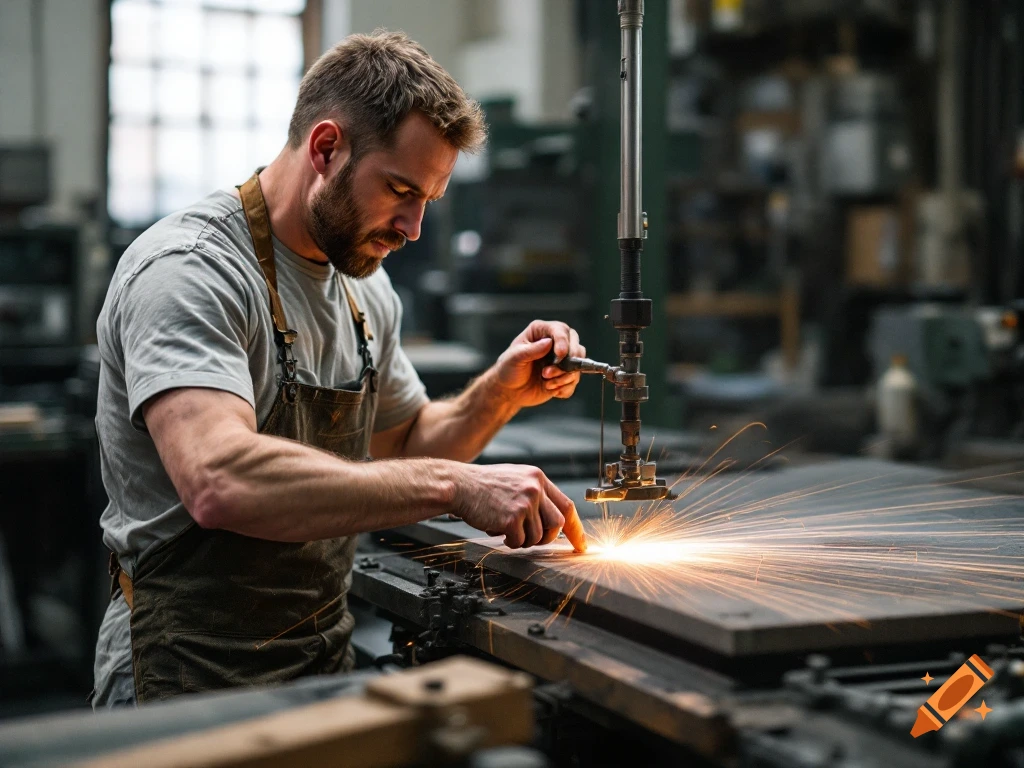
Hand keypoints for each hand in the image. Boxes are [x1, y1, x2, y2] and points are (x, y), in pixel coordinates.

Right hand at [452, 463, 586, 550]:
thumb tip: (550, 520)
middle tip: (532, 540)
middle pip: (557, 524)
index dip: (575, 529)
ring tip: (506, 529)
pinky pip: (519, 541)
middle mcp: (535, 488)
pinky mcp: (512, 518)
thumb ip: (535, 494)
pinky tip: (497, 529)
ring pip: (537, 536)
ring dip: (523, 539)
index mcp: (538, 477)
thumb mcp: (515, 479)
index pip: (566, 506)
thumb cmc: (482, 485)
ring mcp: (525, 503)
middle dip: (546, 538)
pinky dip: (509, 541)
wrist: (458, 485)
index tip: (581, 545)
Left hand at [492, 320, 586, 408]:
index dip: (563, 342)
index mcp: (541, 332)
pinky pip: (574, 382)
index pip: (561, 331)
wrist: (509, 390)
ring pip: (578, 366)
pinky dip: (564, 388)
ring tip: (546, 382)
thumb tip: (549, 342)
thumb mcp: (515, 358)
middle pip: (577, 347)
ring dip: (563, 377)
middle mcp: (555, 343)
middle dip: (566, 363)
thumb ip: (532, 350)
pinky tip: (549, 388)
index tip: (560, 354)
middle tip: (547, 373)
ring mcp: (562, 360)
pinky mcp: (565, 376)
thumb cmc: (508, 369)